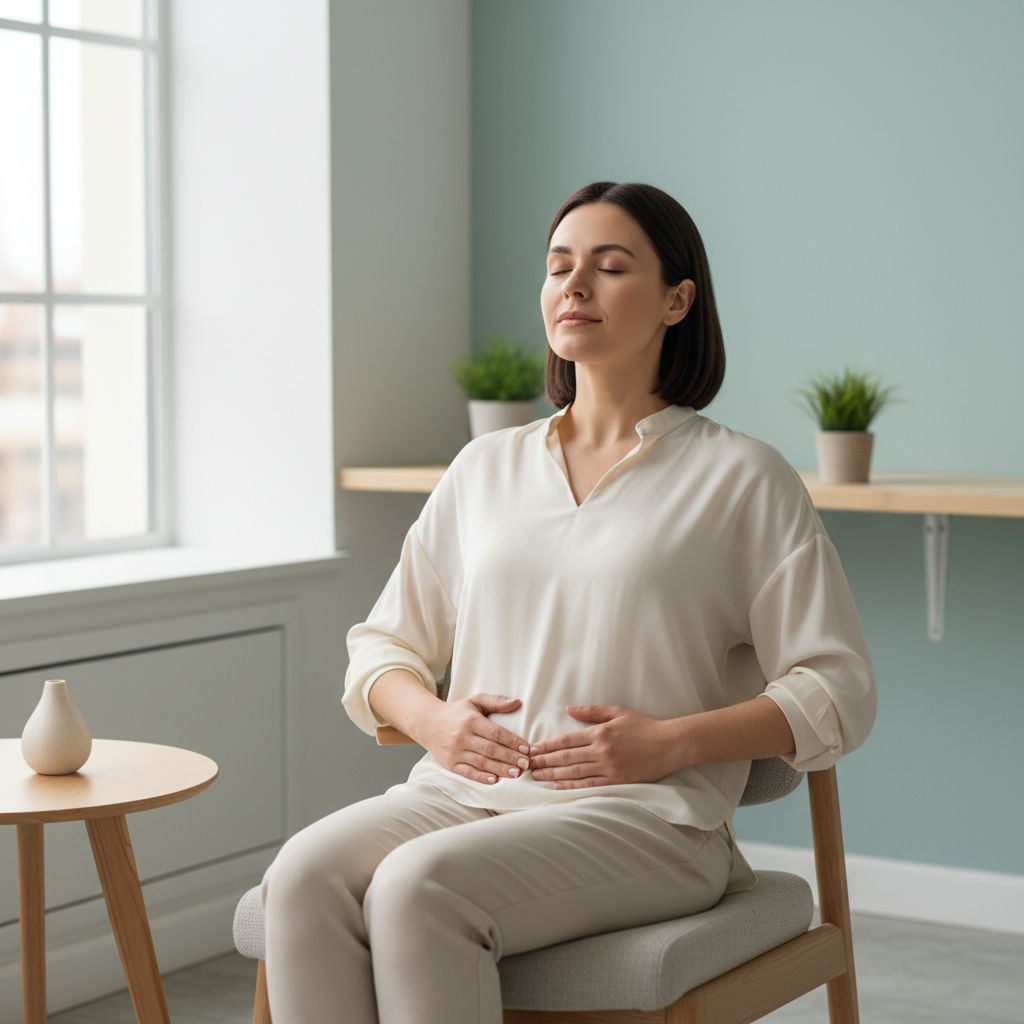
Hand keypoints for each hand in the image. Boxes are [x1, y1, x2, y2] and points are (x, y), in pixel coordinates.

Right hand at [421, 693, 531, 784]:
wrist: (427, 722)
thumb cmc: (456, 712)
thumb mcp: (474, 701)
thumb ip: (496, 701)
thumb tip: (517, 702)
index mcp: (471, 720)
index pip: (495, 733)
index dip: (512, 741)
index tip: (527, 749)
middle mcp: (462, 736)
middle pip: (490, 749)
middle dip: (510, 758)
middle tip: (526, 764)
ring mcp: (455, 751)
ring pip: (481, 763)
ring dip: (500, 769)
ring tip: (516, 773)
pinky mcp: (450, 764)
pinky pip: (467, 772)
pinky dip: (481, 777)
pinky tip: (494, 780)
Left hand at [528, 704, 682, 788]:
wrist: (670, 744)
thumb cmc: (644, 726)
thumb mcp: (617, 712)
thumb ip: (591, 711)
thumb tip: (568, 709)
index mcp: (600, 732)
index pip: (566, 740)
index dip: (547, 745)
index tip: (533, 749)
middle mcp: (602, 751)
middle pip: (566, 758)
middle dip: (544, 761)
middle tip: (527, 765)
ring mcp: (609, 768)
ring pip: (574, 773)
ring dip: (552, 775)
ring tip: (536, 777)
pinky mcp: (617, 781)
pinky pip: (589, 785)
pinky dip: (571, 786)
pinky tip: (558, 785)